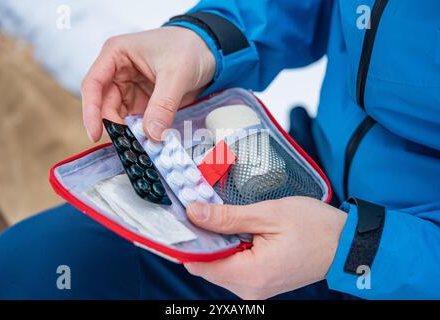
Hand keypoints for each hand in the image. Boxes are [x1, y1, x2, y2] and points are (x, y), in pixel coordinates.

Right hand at [81, 26, 215, 141]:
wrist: (209, 49)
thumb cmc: (189, 48)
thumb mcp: (176, 74)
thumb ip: (163, 105)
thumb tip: (152, 135)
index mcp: (116, 54)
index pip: (93, 84)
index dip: (91, 111)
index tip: (95, 133)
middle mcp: (118, 71)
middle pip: (105, 105)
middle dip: (115, 126)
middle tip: (129, 145)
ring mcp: (130, 88)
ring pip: (120, 116)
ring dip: (128, 132)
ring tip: (141, 145)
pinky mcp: (143, 101)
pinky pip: (136, 120)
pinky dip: (141, 132)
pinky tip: (149, 141)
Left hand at [185, 196, 346, 299]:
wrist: (347, 245)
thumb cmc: (316, 228)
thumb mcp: (269, 214)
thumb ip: (228, 217)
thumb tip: (195, 214)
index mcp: (250, 274)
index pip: (199, 263)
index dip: (188, 239)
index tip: (185, 216)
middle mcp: (249, 289)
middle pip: (207, 265)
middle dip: (204, 238)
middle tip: (210, 209)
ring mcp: (255, 289)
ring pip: (219, 266)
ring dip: (218, 242)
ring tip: (230, 218)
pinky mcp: (260, 283)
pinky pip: (234, 267)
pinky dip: (230, 249)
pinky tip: (240, 230)